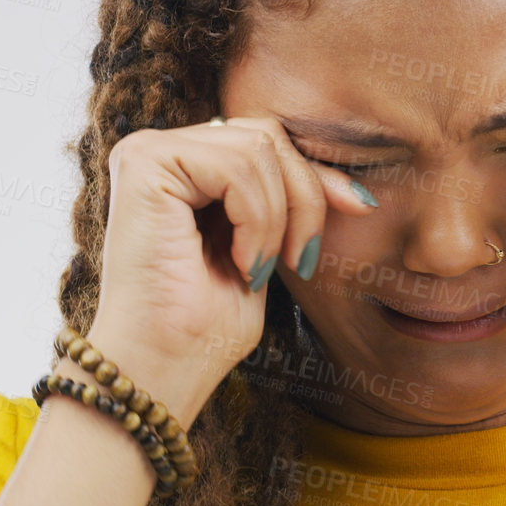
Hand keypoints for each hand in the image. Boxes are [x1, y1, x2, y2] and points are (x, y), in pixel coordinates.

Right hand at [83, 117, 375, 427]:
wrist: (163, 369)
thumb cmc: (205, 329)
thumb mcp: (266, 252)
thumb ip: (286, 205)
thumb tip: (353, 188)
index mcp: (185, 170)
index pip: (267, 144)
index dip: (316, 175)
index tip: (361, 209)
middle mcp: (161, 152)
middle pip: (267, 136)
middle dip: (304, 197)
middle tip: (300, 261)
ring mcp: (148, 152)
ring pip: (258, 147)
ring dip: (278, 218)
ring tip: (259, 270)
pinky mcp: (144, 161)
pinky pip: (237, 164)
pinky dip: (257, 219)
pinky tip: (242, 263)